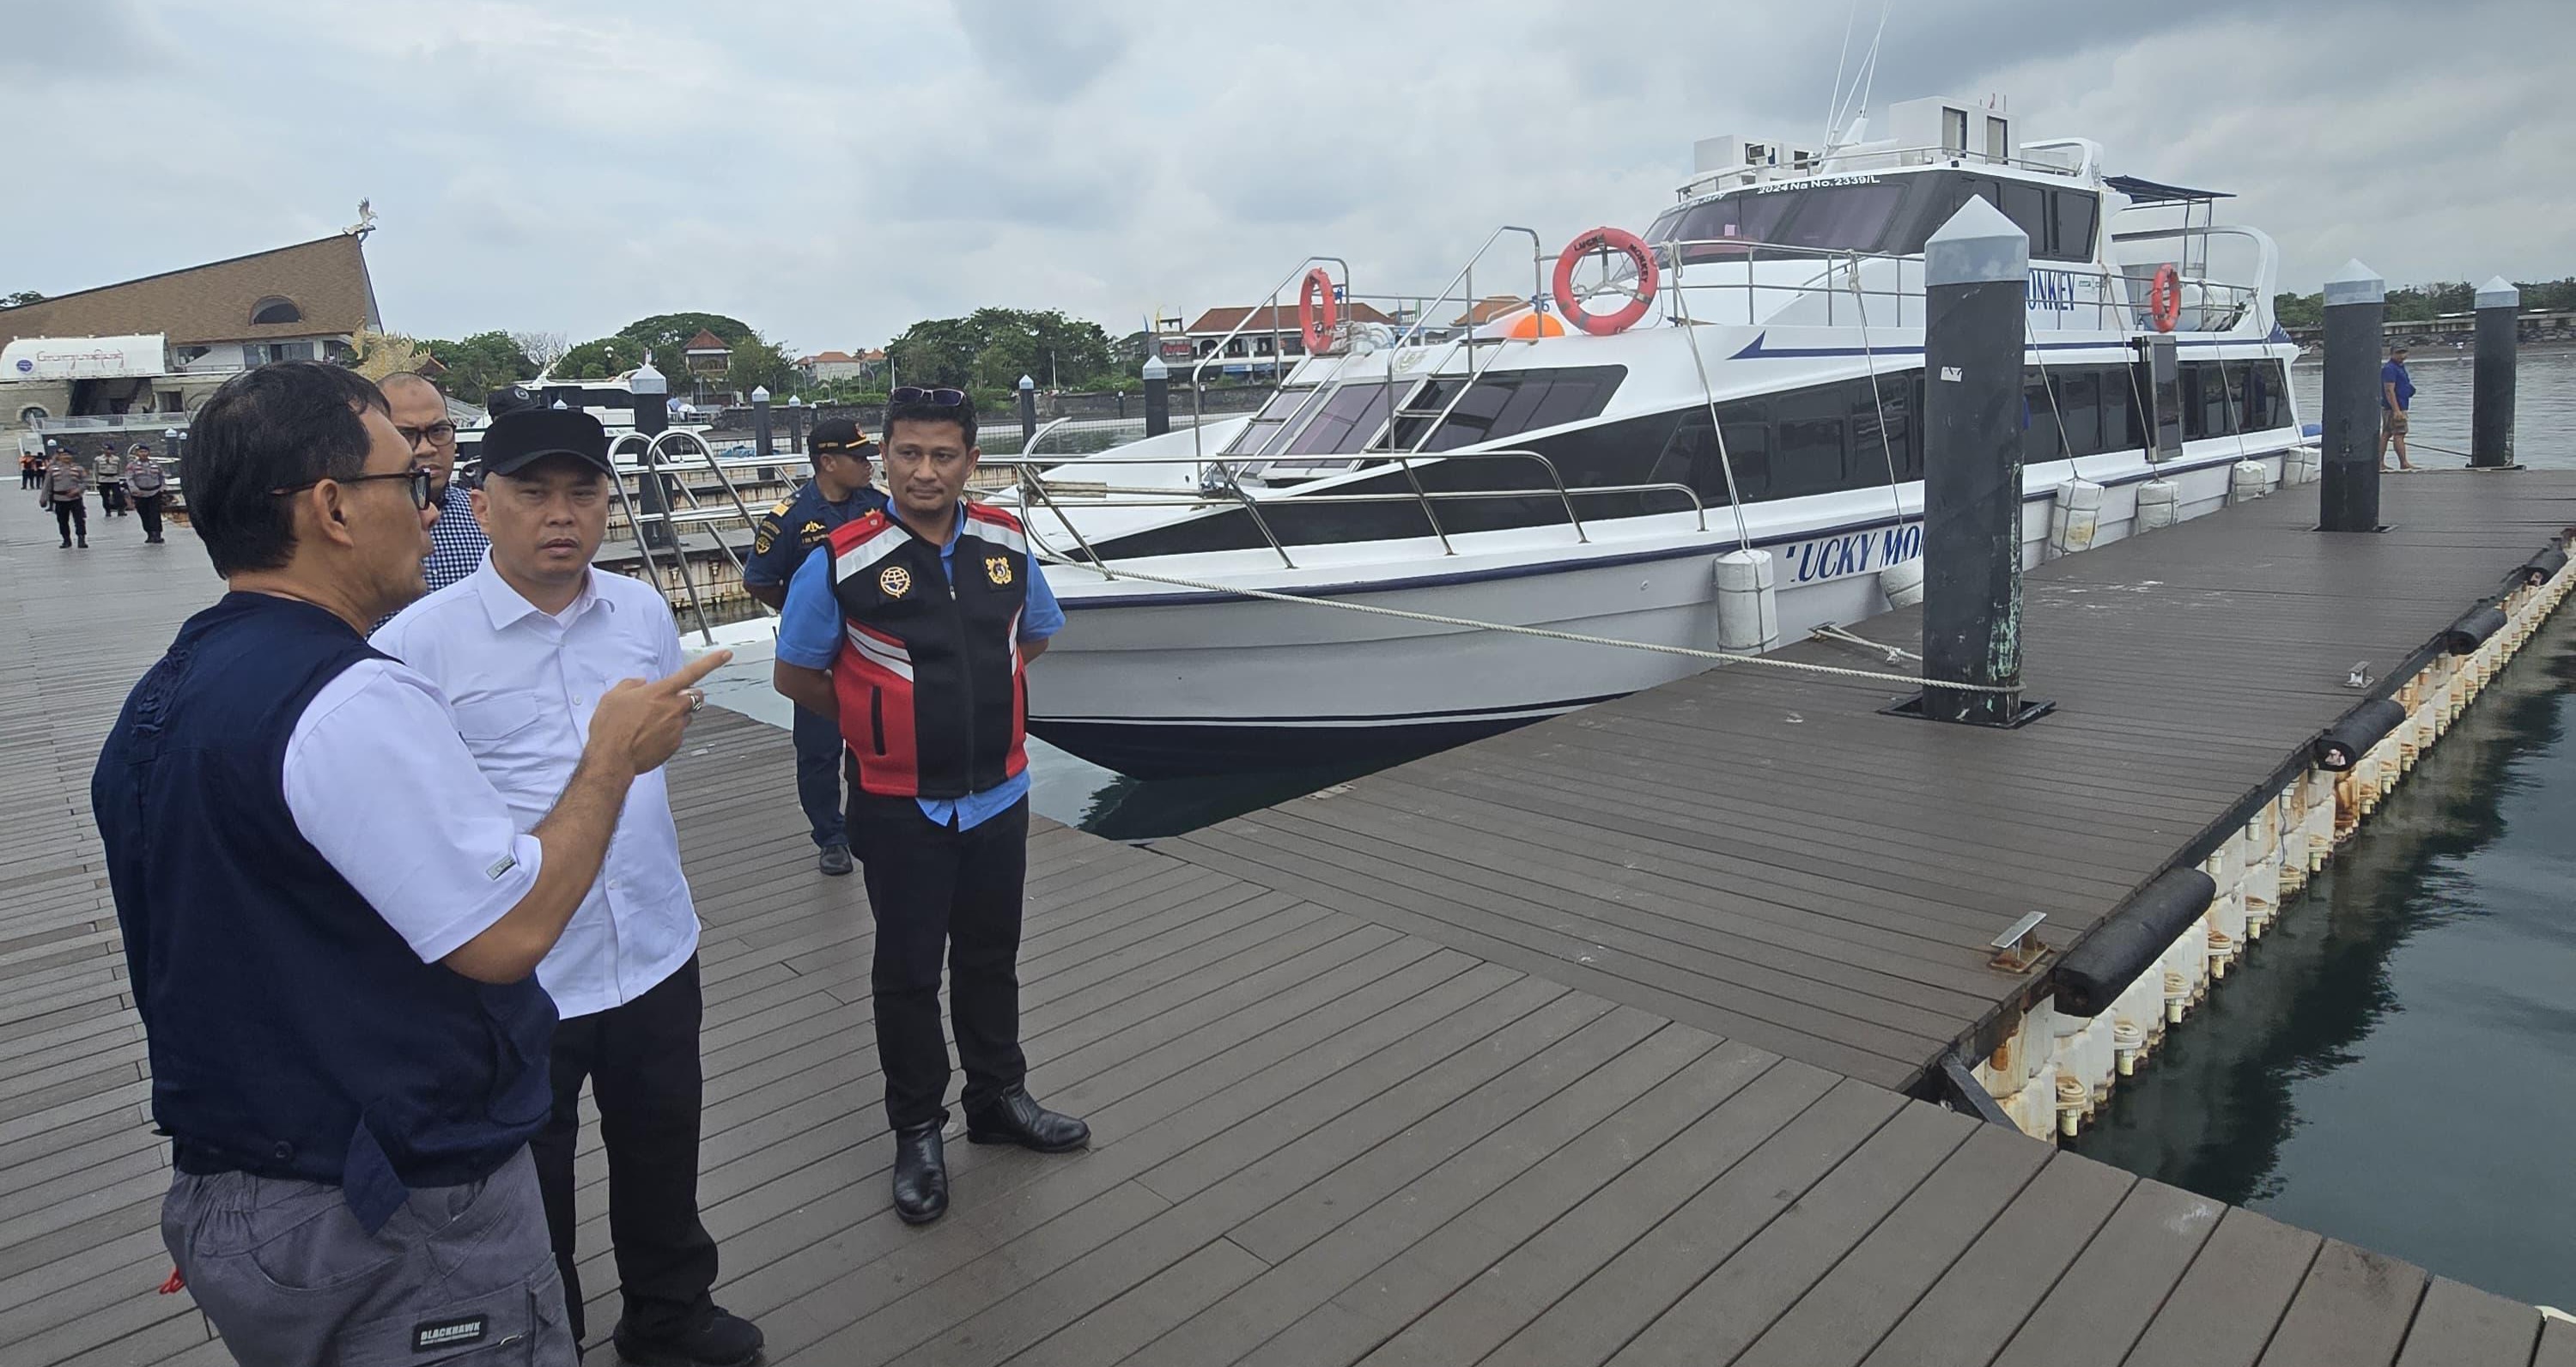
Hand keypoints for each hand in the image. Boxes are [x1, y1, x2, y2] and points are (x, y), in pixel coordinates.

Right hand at [586, 650, 731, 775]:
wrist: (611, 758)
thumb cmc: (610, 727)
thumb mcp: (613, 696)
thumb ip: (631, 684)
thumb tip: (640, 683)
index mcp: (660, 692)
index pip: (692, 672)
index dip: (712, 661)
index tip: (726, 654)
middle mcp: (673, 708)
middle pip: (697, 696)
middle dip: (690, 695)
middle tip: (672, 699)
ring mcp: (676, 727)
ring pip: (687, 716)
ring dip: (676, 715)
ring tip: (651, 722)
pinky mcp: (675, 744)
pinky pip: (678, 734)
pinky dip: (668, 733)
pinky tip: (649, 736)